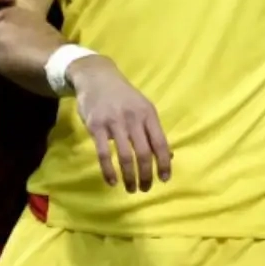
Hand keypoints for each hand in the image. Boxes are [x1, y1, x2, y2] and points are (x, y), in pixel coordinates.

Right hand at [70, 56, 171, 192]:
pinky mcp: (96, 126)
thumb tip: (169, 157)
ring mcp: (114, 122)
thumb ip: (153, 131)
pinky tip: (112, 181)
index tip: (164, 180)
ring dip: (130, 177)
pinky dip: (109, 171)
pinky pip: (104, 153)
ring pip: (126, 156)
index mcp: (148, 114)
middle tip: (145, 189)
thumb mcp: (143, 107)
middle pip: (144, 153)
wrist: (96, 76)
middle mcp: (133, 118)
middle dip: (146, 175)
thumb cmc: (123, 95)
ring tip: (131, 189)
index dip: (164, 163)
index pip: (160, 143)